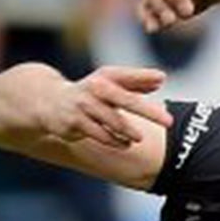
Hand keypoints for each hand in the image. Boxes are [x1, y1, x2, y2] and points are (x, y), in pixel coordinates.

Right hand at [44, 66, 171, 149]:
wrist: (50, 103)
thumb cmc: (89, 93)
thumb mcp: (109, 84)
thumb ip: (135, 82)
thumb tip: (161, 79)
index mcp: (105, 77)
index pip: (127, 76)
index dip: (144, 76)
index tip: (162, 79)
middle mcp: (95, 89)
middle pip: (126, 99)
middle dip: (148, 111)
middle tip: (169, 121)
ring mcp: (85, 106)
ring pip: (113, 121)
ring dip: (129, 131)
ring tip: (140, 138)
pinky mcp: (76, 123)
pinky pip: (101, 135)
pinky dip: (115, 141)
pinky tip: (125, 144)